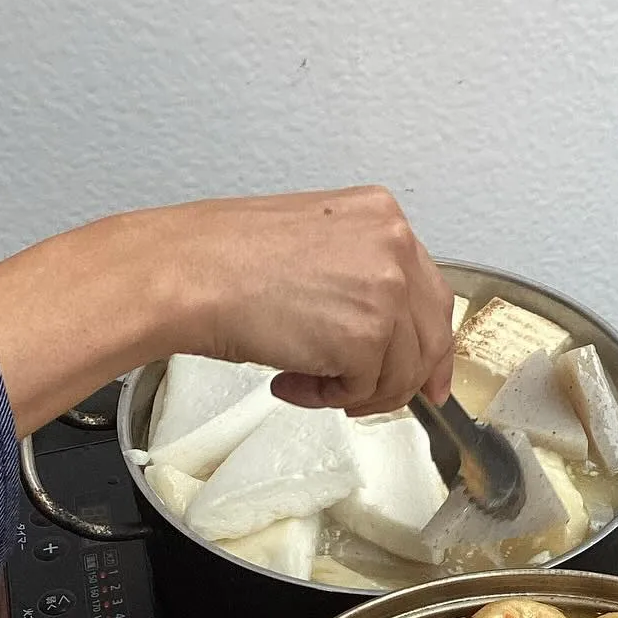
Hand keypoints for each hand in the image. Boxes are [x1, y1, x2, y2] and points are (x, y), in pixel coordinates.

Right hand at [0, 185, 455, 431]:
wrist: (187, 273)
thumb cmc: (224, 259)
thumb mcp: (312, 246)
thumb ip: (359, 278)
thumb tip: (386, 331)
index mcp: (381, 216)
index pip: (430, 293)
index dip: (430, 345)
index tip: (427, 376)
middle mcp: (394, 247)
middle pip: (428, 337)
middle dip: (401, 379)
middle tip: (370, 401)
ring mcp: (386, 292)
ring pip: (399, 372)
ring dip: (353, 390)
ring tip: (303, 381)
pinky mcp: (367, 338)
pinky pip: (364, 390)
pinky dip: (327, 398)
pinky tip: (288, 381)